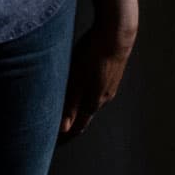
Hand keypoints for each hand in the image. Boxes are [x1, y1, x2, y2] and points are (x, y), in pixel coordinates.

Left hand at [60, 17, 134, 141]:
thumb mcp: (77, 78)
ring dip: (80, 107)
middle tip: (58, 128)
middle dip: (72, 123)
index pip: (79, 126)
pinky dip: (87, 94)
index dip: (67, 135)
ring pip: (92, 101)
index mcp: (94, 100)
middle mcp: (104, 96)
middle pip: (86, 115)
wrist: (118, 31)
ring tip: (68, 109)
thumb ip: (70, 104)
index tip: (56, 143)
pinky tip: (83, 87)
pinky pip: (98, 89)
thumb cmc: (94, 52)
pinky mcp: (113, 72)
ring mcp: (111, 84)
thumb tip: (63, 129)